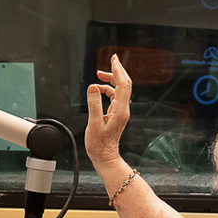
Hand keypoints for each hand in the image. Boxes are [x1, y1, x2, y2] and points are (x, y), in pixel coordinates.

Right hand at [85, 54, 132, 173]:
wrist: (105, 157)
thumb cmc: (99, 145)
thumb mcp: (94, 124)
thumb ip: (93, 104)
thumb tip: (93, 87)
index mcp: (120, 111)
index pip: (123, 85)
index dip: (118, 71)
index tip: (113, 60)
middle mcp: (123, 110)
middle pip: (124, 84)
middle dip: (117, 71)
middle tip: (111, 60)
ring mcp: (120, 112)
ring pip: (119, 90)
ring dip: (110, 80)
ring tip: (99, 75)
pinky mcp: (116, 114)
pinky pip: (114, 97)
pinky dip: (107, 90)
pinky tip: (98, 90)